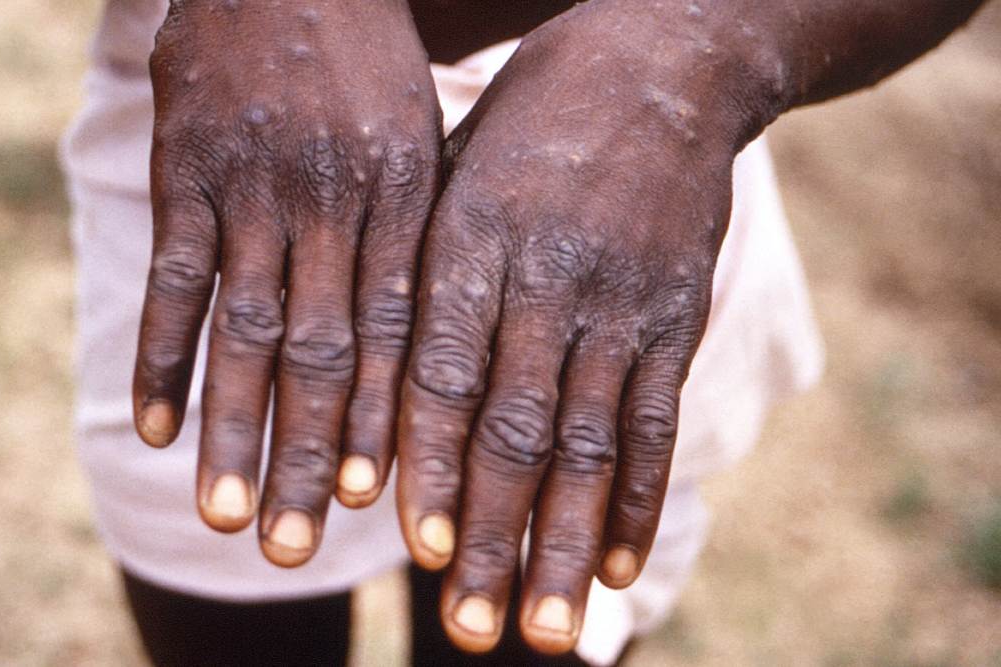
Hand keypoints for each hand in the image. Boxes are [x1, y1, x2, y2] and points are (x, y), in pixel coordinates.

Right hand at [132, 0, 439, 566]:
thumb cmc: (366, 64)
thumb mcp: (418, 137)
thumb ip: (418, 238)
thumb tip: (422, 351)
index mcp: (400, 196)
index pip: (393, 330)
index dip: (382, 420)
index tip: (374, 503)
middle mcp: (330, 200)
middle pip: (319, 351)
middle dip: (306, 454)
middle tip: (293, 546)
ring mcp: (252, 186)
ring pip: (243, 328)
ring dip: (230, 428)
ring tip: (223, 514)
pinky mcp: (185, 169)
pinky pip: (174, 277)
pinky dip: (162, 355)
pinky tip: (155, 427)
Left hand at [395, 2, 777, 653]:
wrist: (664, 61)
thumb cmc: (531, 121)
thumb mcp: (454, 168)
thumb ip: (422, 272)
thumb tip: (374, 387)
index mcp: (472, 238)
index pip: (443, 371)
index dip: (430, 464)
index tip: (416, 549)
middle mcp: (547, 278)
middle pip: (515, 427)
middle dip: (492, 536)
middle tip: (472, 630)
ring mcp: (619, 300)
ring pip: (588, 442)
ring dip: (561, 543)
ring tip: (542, 629)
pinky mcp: (675, 314)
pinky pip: (655, 418)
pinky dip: (636, 497)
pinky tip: (614, 563)